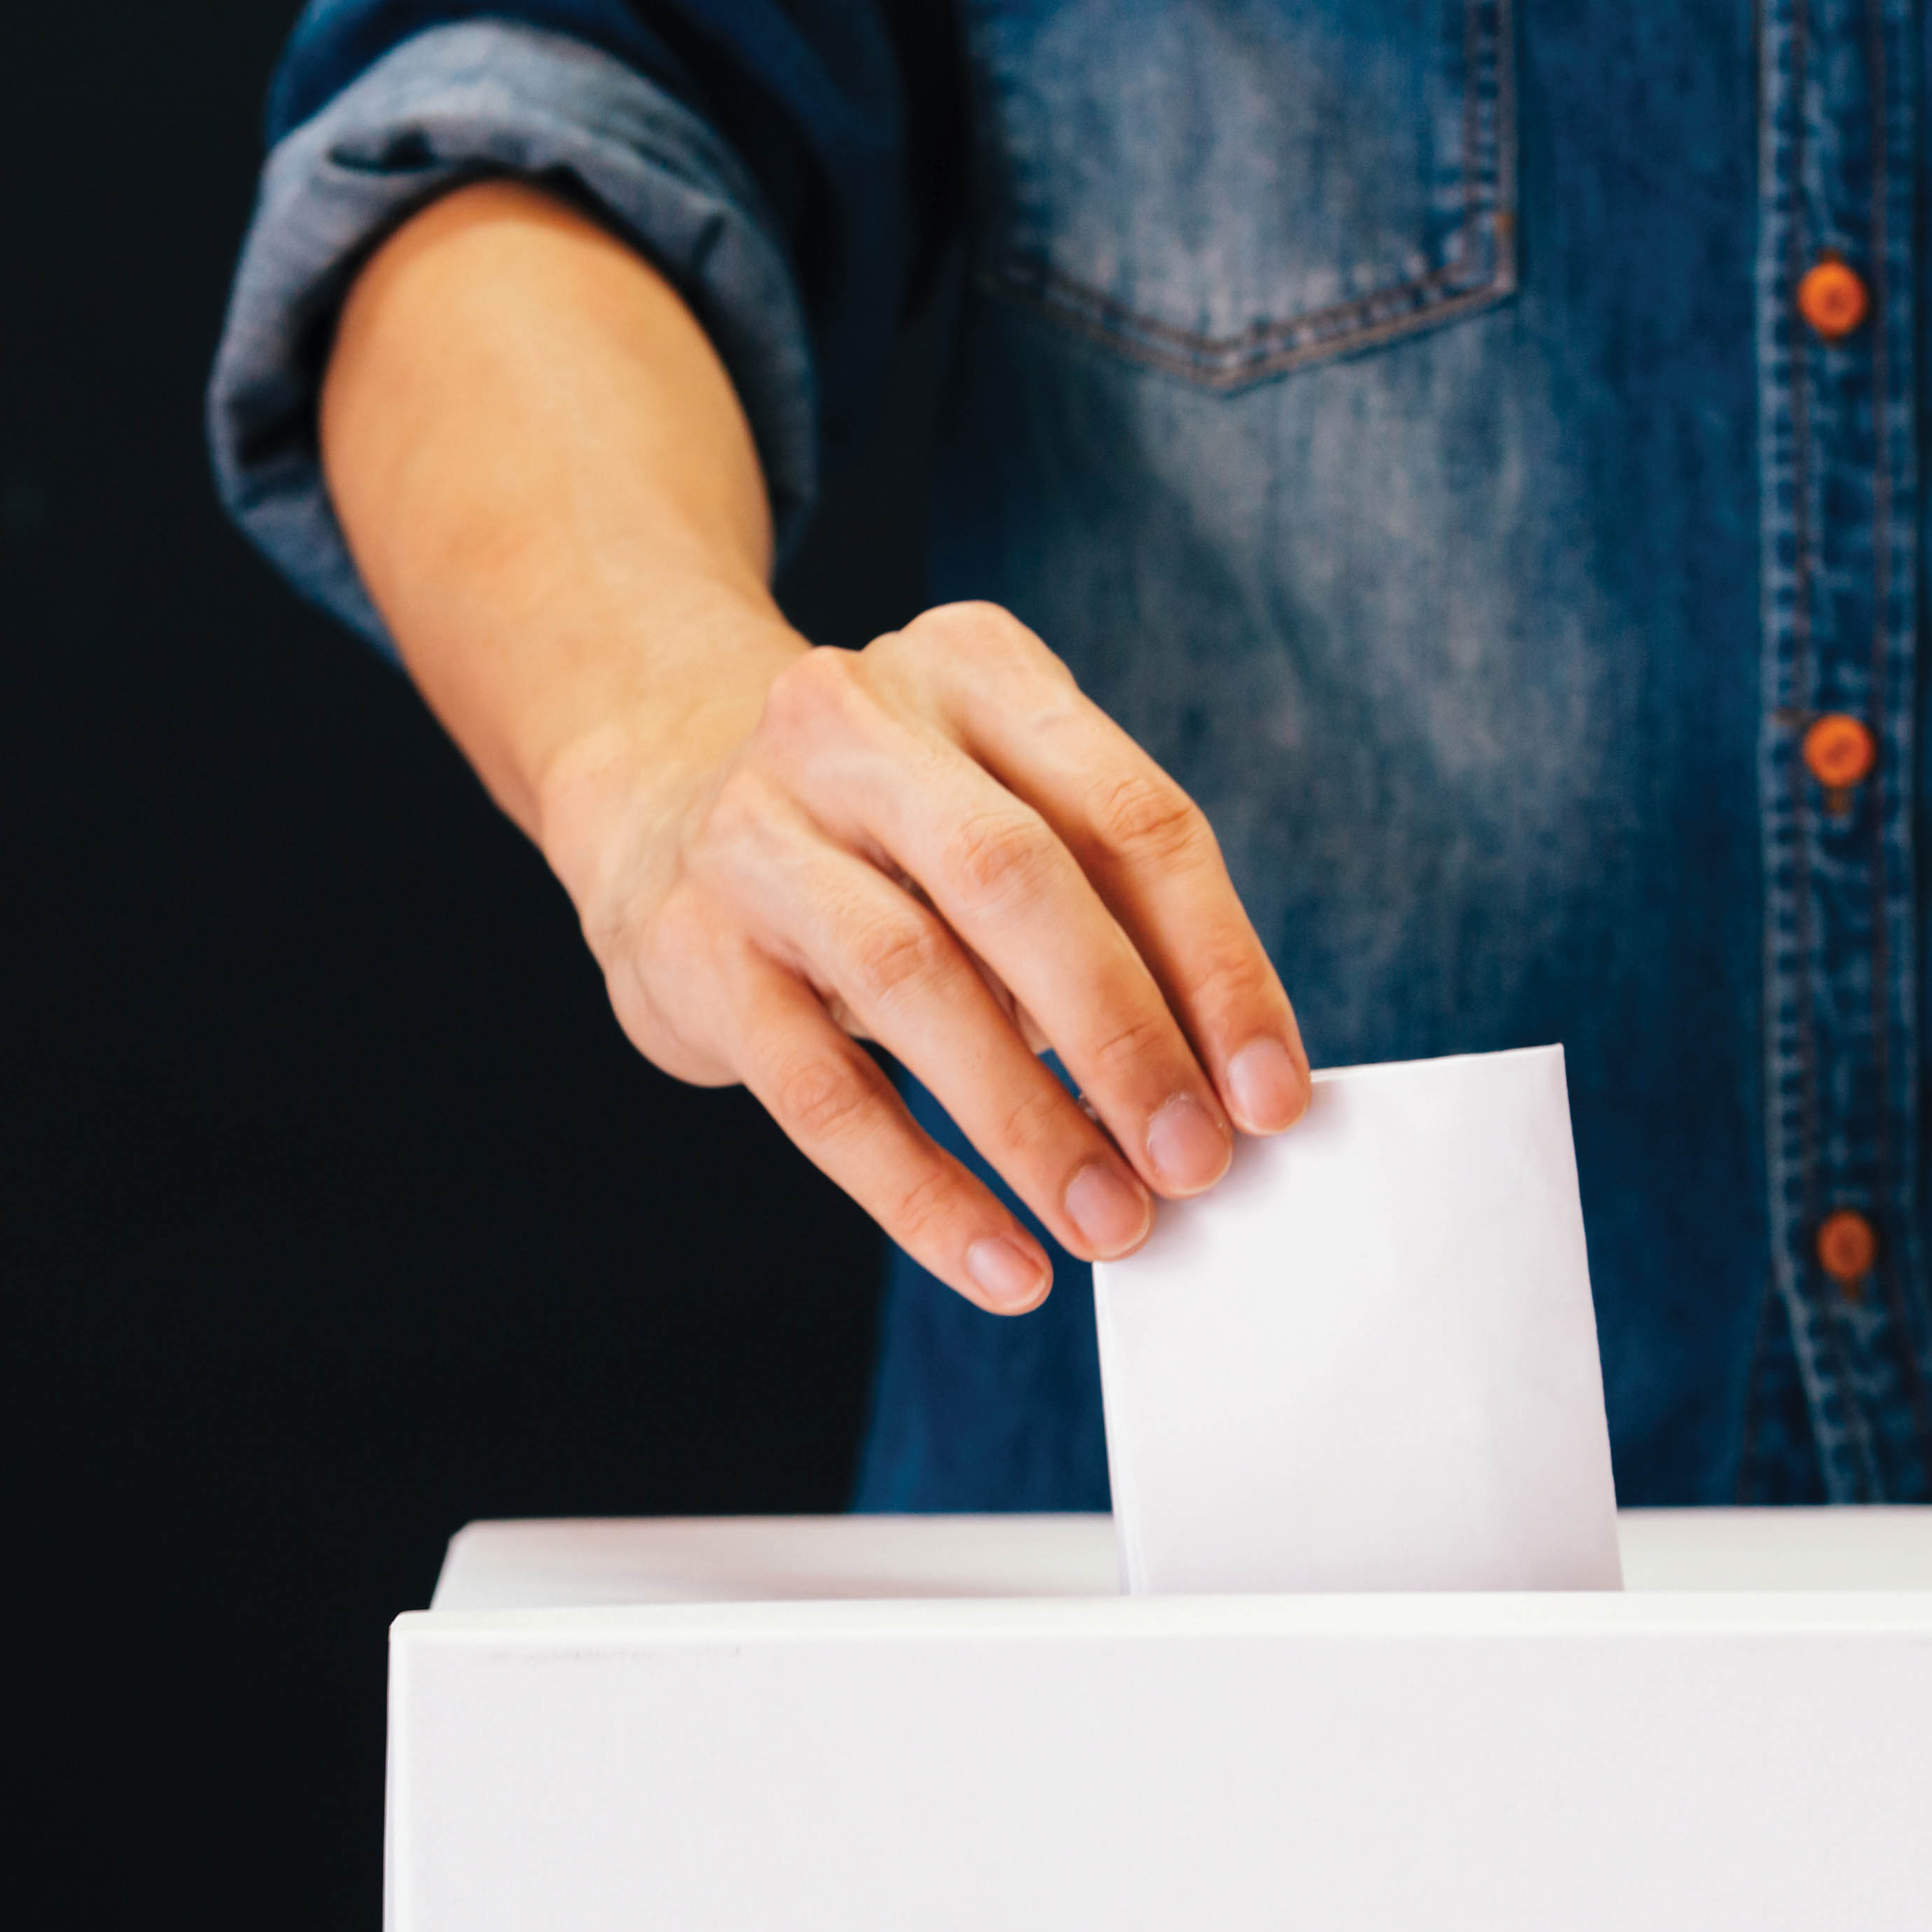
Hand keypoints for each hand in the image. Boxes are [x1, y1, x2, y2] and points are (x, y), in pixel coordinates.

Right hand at [542, 601, 1309, 1312]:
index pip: (1130, 816)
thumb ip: (1106, 913)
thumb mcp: (999, 810)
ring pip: (912, 980)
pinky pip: (819, 1092)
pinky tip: (1000, 1262)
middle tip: (1196, 1162)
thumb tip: (1222, 1092)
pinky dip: (921, 1192)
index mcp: (972, 669)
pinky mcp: (688, 946)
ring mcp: (754, 830)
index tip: (1272, 1093)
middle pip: (1018, 878)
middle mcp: (851, 722)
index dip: (1217, 964)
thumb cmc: (887, 832)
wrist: (659, 803)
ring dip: (1029, 1122)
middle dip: (1125, 1037)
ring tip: (1108, 1222)